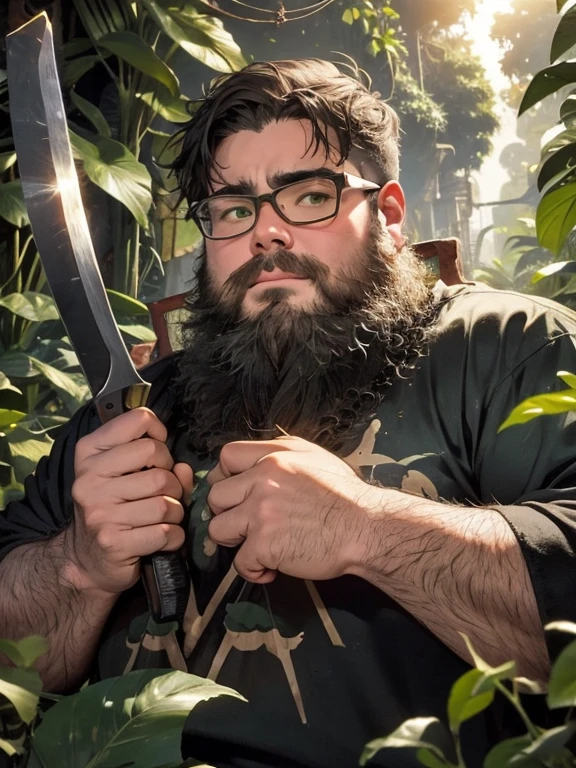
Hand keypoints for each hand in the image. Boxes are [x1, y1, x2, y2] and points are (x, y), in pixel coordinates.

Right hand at [66, 408, 193, 596]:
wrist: (84, 559)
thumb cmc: (112, 508)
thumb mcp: (124, 475)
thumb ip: (156, 461)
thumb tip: (183, 468)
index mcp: (89, 453)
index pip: (138, 420)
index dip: (158, 434)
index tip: (158, 454)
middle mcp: (90, 479)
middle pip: (156, 458)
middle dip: (171, 477)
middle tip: (164, 491)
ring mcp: (100, 512)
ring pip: (166, 499)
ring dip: (176, 511)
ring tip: (164, 517)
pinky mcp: (114, 542)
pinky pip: (166, 532)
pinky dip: (174, 536)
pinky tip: (162, 536)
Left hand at [207, 436, 380, 582]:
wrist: (366, 527)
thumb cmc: (346, 496)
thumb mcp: (315, 457)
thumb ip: (282, 455)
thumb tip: (258, 463)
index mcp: (275, 456)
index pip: (227, 456)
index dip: (225, 476)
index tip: (235, 493)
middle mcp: (263, 479)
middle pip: (216, 495)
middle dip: (227, 512)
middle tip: (246, 524)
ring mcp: (261, 511)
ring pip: (217, 528)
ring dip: (234, 541)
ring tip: (256, 546)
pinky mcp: (264, 543)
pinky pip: (239, 562)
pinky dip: (253, 570)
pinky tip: (270, 568)